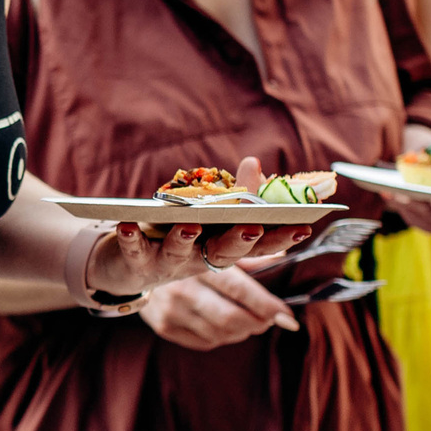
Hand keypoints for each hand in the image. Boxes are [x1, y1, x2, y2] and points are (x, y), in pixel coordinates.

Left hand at [93, 157, 307, 296]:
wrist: (127, 268)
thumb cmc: (176, 236)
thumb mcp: (208, 217)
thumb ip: (234, 194)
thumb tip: (253, 163)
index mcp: (222, 247)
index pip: (257, 246)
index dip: (280, 239)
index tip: (303, 227)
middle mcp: (200, 259)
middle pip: (224, 254)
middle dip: (240, 240)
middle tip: (253, 227)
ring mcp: (168, 263)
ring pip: (179, 252)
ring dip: (185, 238)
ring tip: (191, 224)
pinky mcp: (136, 261)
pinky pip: (134, 250)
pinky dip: (131, 238)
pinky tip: (128, 224)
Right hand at [141, 257, 299, 349]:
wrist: (134, 266)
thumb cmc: (185, 255)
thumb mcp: (212, 247)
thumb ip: (248, 256)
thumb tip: (285, 253)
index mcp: (197, 262)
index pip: (239, 289)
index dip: (267, 305)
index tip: (287, 316)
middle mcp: (182, 287)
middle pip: (231, 318)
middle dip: (258, 323)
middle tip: (271, 319)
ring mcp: (171, 310)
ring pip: (220, 334)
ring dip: (243, 331)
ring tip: (252, 321)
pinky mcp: (164, 327)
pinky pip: (205, 342)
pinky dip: (223, 337)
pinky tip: (226, 326)